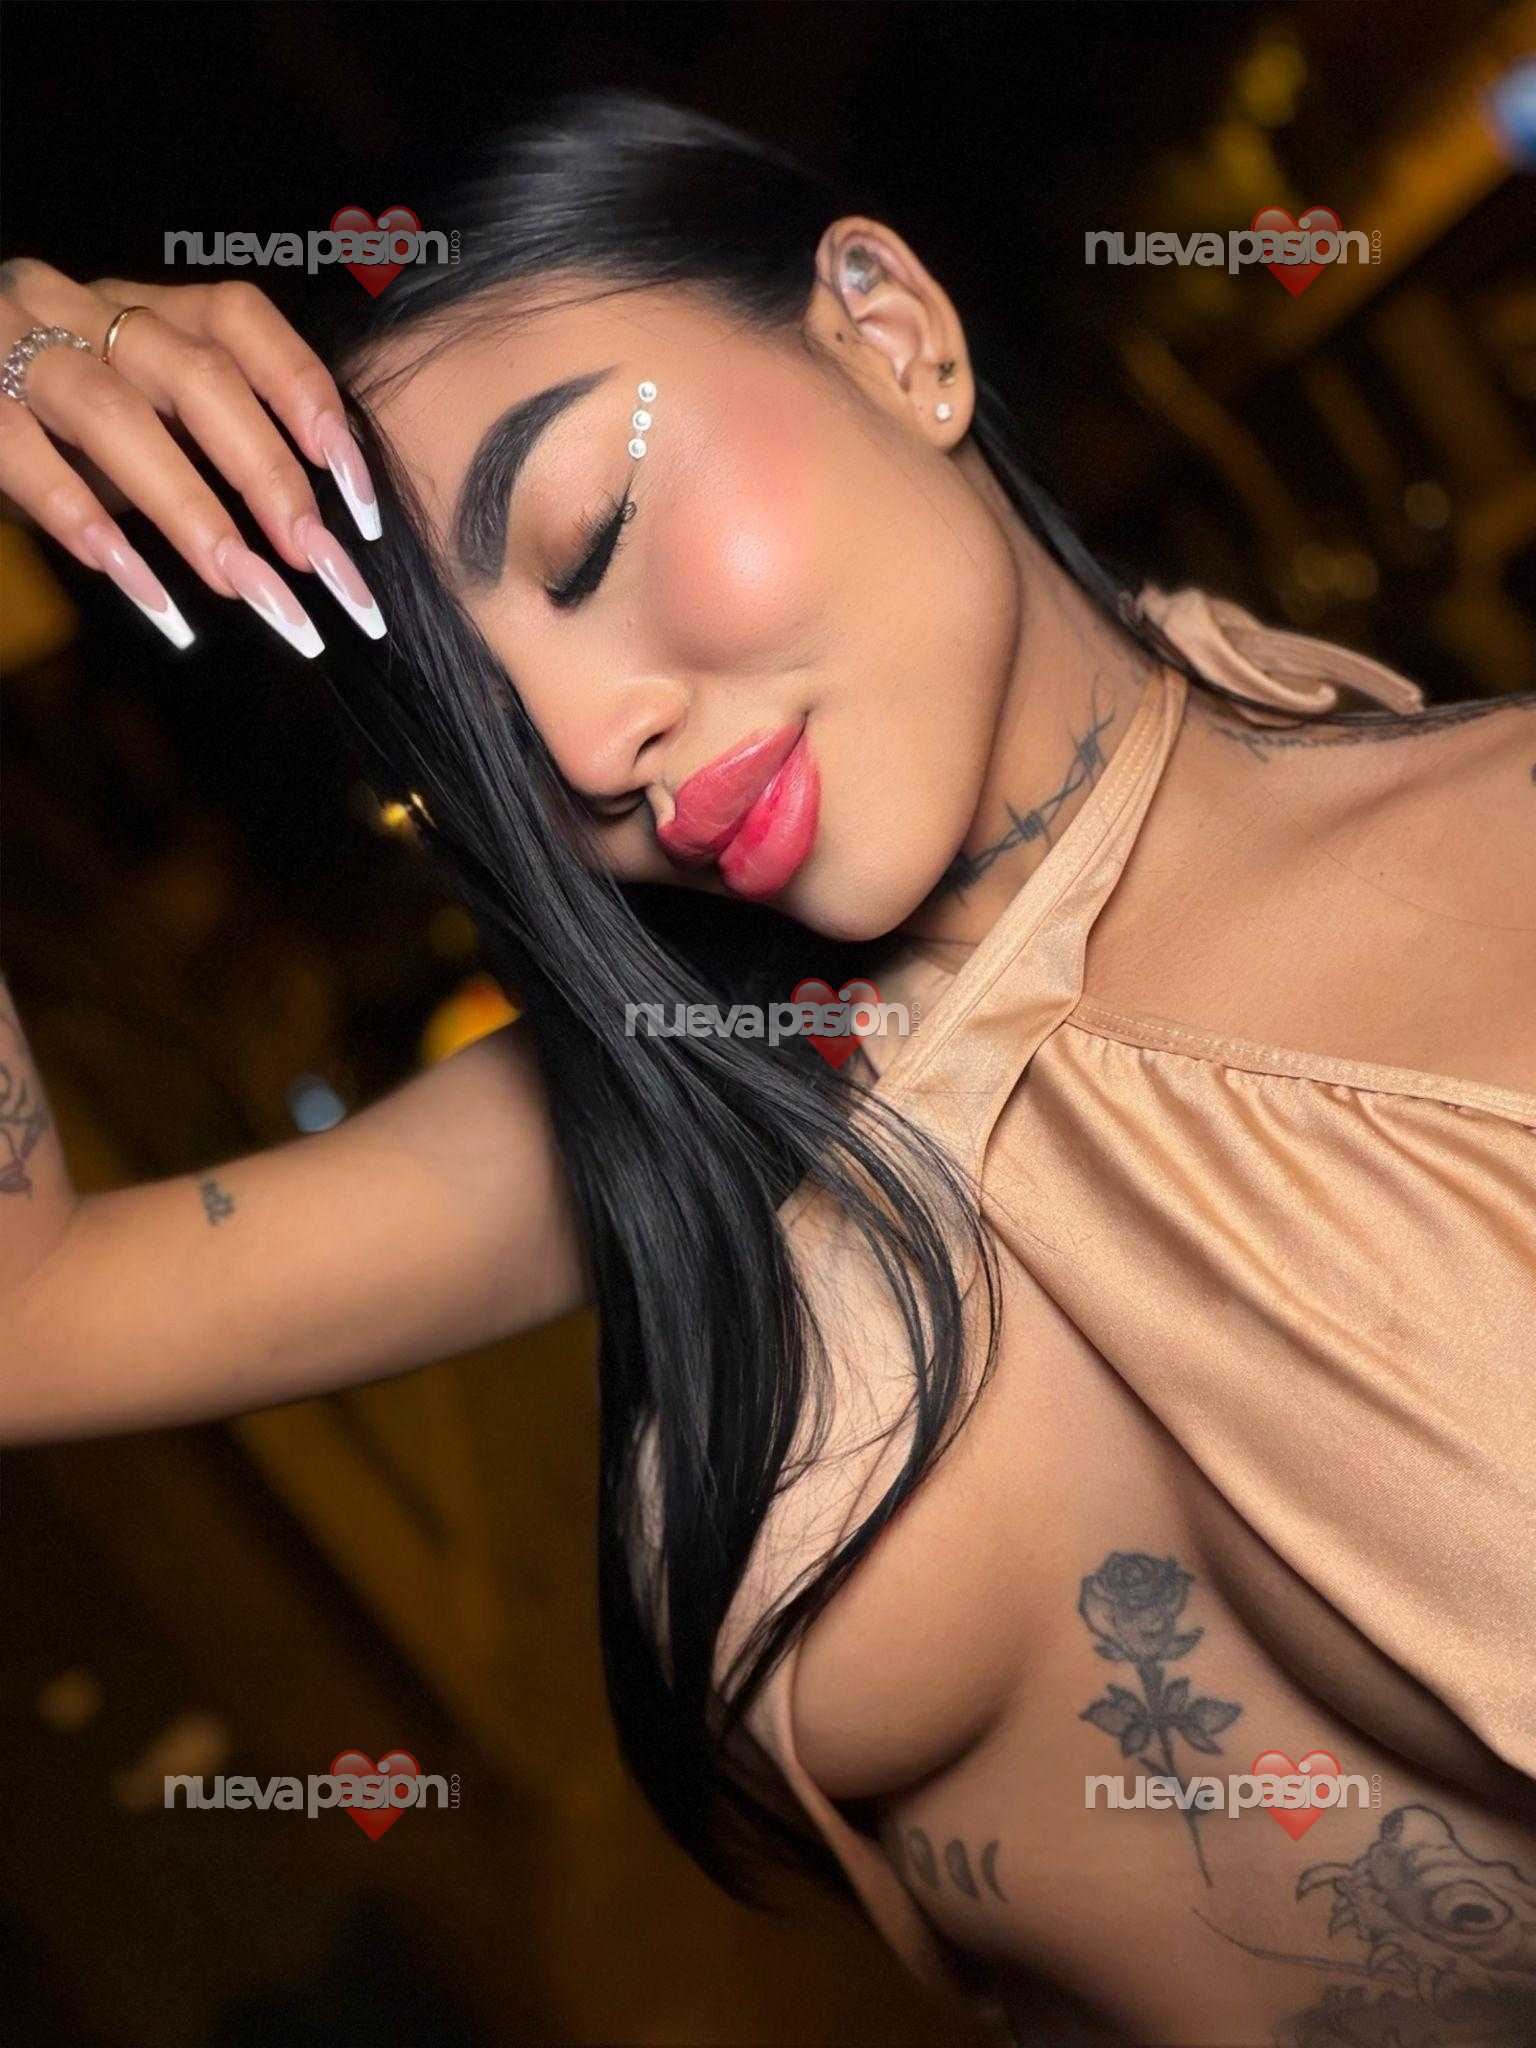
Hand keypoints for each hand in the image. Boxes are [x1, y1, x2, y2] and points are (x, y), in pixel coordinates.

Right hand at [0, 262, 384, 654]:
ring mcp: (9, 343)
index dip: (307, 396)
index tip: (357, 493)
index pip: (240, 320)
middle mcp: (75, 306)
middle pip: (195, 375)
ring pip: (112, 414)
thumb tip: (300, 538)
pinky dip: (89, 527)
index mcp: (132, 304)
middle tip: (318, 565)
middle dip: (267, 475)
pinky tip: (148, 593)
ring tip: (251, 591)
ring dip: (192, 513)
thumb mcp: (127, 416)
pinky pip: (24, 457)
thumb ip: (198, 448)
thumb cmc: (38, 419)